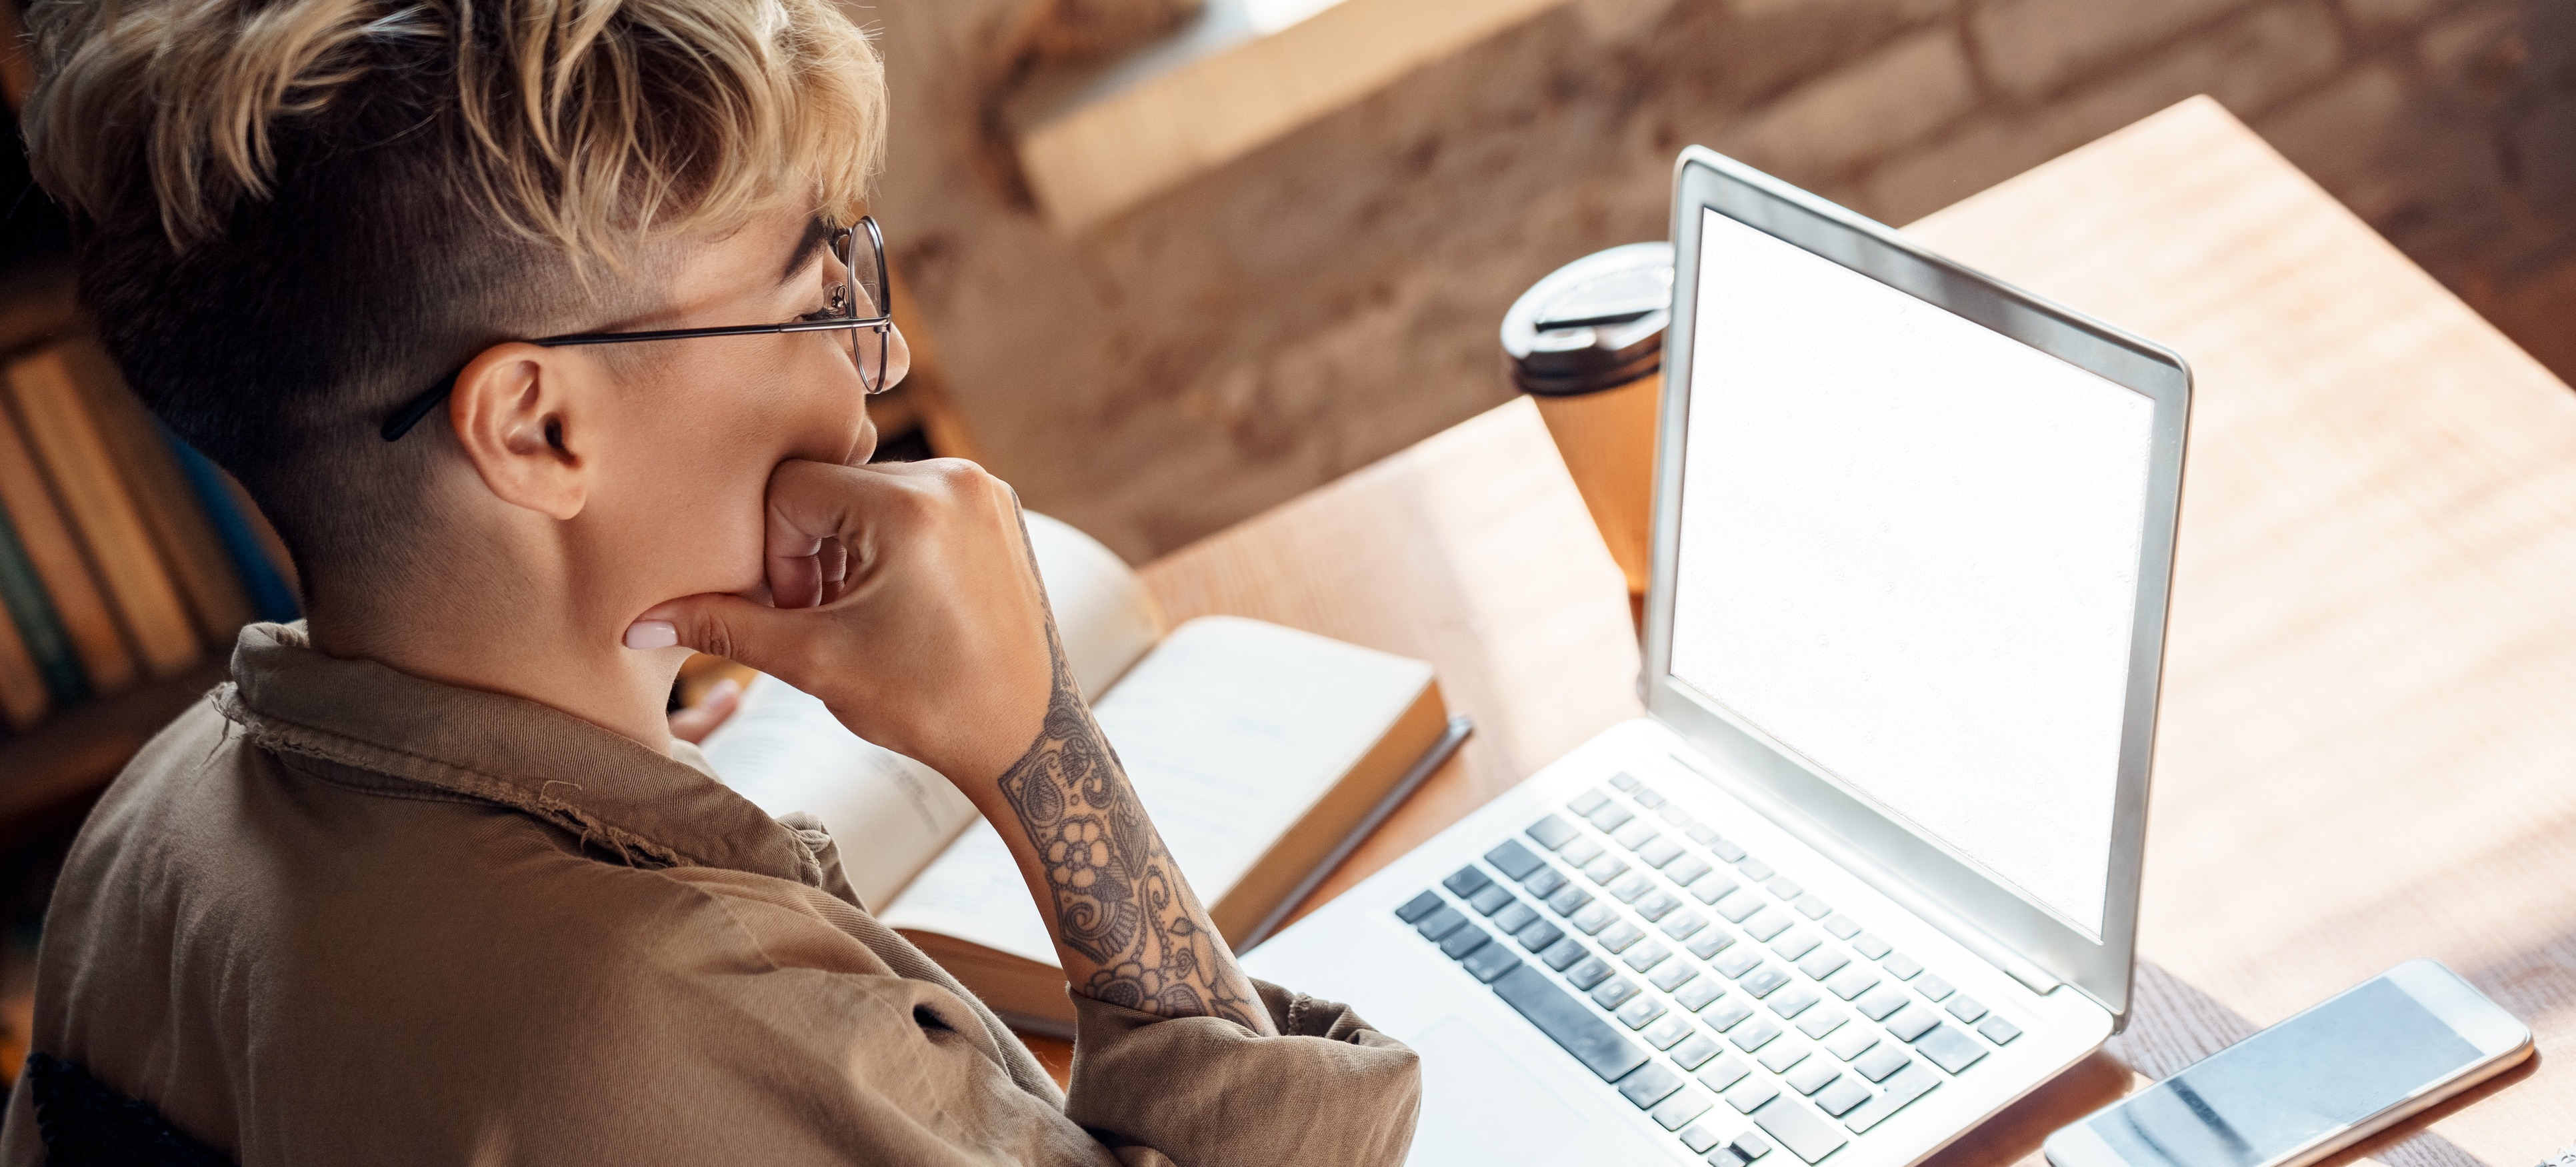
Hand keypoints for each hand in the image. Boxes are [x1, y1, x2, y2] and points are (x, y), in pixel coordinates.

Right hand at [626, 459, 1055, 783]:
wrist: (1031, 739)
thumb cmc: (928, 705)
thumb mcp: (816, 662)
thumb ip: (725, 627)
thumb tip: (636, 621)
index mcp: (911, 505)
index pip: (789, 491)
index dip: (775, 557)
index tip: (800, 613)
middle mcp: (954, 478)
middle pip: (830, 486)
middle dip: (809, 550)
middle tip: (824, 618)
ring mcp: (984, 490)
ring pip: (870, 494)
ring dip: (847, 547)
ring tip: (862, 615)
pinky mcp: (999, 508)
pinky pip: (916, 501)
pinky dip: (890, 542)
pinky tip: (898, 603)